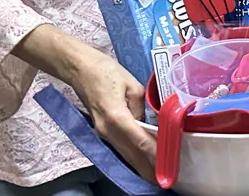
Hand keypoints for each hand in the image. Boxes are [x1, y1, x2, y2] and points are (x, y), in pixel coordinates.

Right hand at [13, 26, 156, 182]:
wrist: (79, 69)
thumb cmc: (106, 71)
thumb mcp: (132, 85)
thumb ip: (142, 107)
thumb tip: (149, 123)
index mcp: (116, 116)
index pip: (139, 140)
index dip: (155, 153)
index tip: (169, 163)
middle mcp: (107, 130)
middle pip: (132, 154)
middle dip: (149, 168)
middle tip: (167, 179)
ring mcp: (102, 133)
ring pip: (126, 154)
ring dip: (142, 165)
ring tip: (159, 174)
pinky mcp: (102, 131)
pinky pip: (120, 147)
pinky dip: (133, 156)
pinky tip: (144, 161)